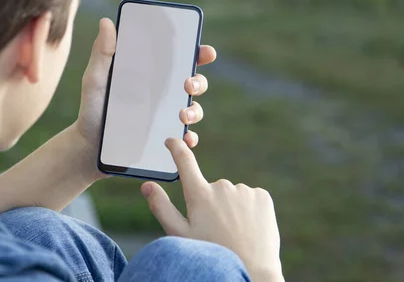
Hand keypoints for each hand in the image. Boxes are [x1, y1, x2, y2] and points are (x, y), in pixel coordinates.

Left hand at [73, 18, 216, 178]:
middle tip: (189, 85)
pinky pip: (184, 139)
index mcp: (149, 76)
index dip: (197, 53)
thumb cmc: (92, 110)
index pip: (178, 60)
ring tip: (182, 116)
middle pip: (193, 83)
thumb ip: (102, 54)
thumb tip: (106, 22)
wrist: (87, 149)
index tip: (205, 51)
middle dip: (199, 81)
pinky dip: (188, 139)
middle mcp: (162, 96)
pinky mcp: (164, 142)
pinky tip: (182, 138)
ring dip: (195, 111)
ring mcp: (165, 119)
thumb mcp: (95, 80)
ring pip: (193, 110)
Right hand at [141, 139, 283, 281]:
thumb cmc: (210, 254)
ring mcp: (243, 190)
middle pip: (211, 188)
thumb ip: (161, 207)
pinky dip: (249, 210)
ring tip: (234, 233)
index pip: (184, 161)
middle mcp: (221, 186)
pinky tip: (248, 228)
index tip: (171, 140)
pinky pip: (250, 198)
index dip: (176, 148)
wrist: (253, 272)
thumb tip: (147, 185)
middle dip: (211, 204)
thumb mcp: (180, 235)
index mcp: (198, 195)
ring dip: (231, 208)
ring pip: (231, 195)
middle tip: (215, 229)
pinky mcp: (262, 196)